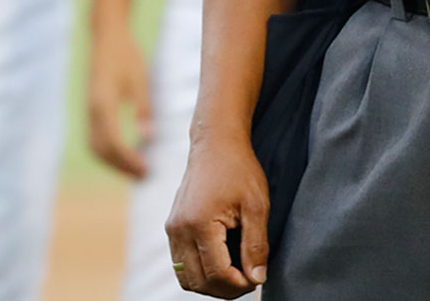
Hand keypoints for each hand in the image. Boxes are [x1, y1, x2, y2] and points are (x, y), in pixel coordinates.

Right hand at [88, 27, 153, 178]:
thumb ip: (143, 108)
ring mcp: (88, 111)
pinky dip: (108, 151)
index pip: (113, 142)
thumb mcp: (140, 78)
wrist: (106, 37)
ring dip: (113, 163)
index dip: (129, 160)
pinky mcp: (90, 109)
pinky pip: (95, 138)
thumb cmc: (126, 55)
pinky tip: (125, 155)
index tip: (146, 170)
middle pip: (102, 150)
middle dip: (121, 167)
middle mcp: (92, 111)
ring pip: (95, 147)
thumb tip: (148, 137)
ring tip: (136, 171)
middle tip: (144, 177)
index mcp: (103, 104)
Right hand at [165, 136, 269, 295]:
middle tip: (249, 279)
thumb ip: (256, 245)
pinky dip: (201, 271)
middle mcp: (179, 230)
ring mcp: (172, 229)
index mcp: (199, 224)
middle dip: (225, 289)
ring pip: (186, 277)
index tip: (257, 279)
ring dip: (211, 283)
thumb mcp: (257, 205)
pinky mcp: (172, 227)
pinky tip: (223, 261)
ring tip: (237, 273)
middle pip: (198, 281)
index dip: (239, 285)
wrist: (215, 142)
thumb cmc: (239, 169)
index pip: (216, 273)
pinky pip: (182, 263)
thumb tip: (257, 278)